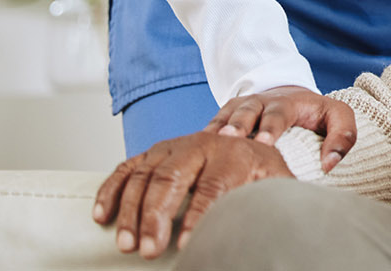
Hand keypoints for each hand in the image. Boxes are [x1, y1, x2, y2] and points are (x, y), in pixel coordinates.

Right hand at [93, 132, 292, 258]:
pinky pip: (125, 169)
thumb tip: (287, 219)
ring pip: (145, 175)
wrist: (246, 140)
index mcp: (233, 152)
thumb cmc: (260, 171)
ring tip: (128, 245)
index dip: (200, 216)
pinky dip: (111, 191)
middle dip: (157, 216)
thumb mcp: (275, 179)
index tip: (189, 245)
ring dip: (132, 211)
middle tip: (149, 251)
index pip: (213, 185)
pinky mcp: (152, 153)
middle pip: (173, 178)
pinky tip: (102, 217)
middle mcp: (200, 144)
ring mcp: (172, 146)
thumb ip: (278, 195)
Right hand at [205, 86, 356, 172]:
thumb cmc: (315, 114)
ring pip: (226, 117)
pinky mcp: (224, 117)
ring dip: (218, 131)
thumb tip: (329, 164)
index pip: (280, 113)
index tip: (265, 143)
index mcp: (288, 102)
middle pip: (247, 112)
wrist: (288, 96)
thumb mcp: (337, 117)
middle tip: (231, 141)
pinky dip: (203, 138)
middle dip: (240, 125)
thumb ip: (343, 136)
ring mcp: (239, 108)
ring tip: (210, 146)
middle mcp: (260, 102)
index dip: (271, 127)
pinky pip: (210, 126)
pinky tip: (194, 151)